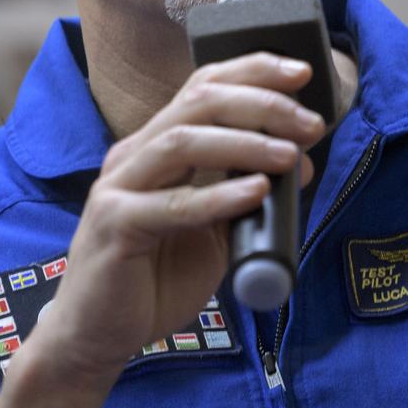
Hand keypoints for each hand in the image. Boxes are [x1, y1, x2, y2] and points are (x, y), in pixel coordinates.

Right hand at [24, 53, 326, 389]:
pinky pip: (172, 205)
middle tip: (310, 123)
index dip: (253, 71)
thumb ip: (241, 190)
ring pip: (184, 142)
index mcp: (155, 145)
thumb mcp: (210, 227)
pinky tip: (255, 192)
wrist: (98, 336)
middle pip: (199, 103)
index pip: (203, 87)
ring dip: (246, 143)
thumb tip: (298, 159)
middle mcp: (133, 155)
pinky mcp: (114, 227)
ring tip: (292, 155)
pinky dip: (219, 195)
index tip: (303, 72)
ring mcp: (118, 188)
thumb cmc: (154, 278)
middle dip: (262, 104)